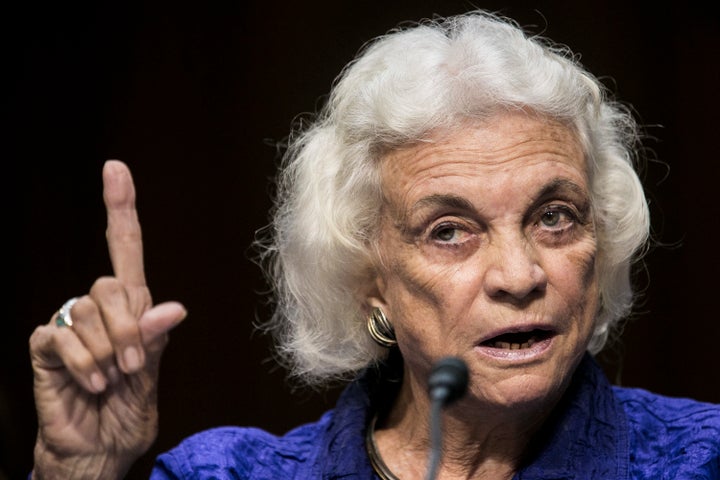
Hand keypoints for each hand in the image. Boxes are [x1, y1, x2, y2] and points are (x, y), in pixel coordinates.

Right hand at [29, 160, 186, 478]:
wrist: (100, 448)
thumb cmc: (127, 410)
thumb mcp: (151, 372)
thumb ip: (155, 337)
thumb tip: (174, 306)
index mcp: (131, 307)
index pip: (124, 248)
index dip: (120, 208)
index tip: (115, 169)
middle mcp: (99, 308)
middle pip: (112, 284)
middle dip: (128, 329)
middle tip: (132, 367)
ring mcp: (70, 323)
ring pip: (88, 310)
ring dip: (106, 351)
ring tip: (110, 380)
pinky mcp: (46, 343)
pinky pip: (61, 334)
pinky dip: (82, 362)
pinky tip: (89, 383)